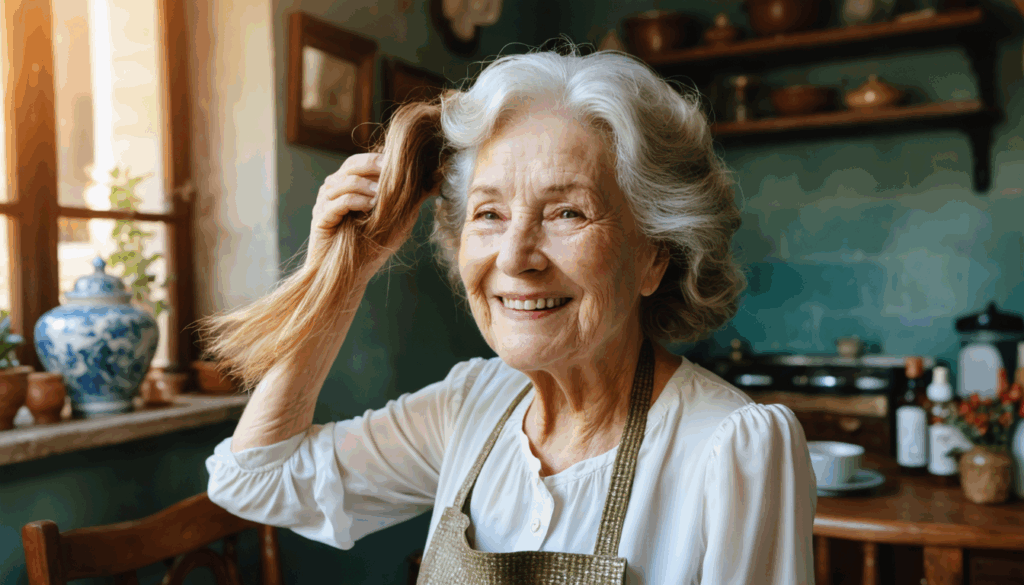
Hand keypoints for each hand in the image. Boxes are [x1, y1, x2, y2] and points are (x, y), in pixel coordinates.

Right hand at [305, 153, 426, 279]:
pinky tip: (370, 207)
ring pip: (345, 182)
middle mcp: (334, 190)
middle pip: (351, 166)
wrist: (352, 275)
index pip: (360, 161)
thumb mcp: (398, 220)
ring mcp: (324, 202)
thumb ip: (411, 200)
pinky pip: (338, 202)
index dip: (378, 159)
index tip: (398, 164)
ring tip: (381, 197)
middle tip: (390, 173)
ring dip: (366, 186)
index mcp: (348, 185)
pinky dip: (356, 201)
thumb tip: (434, 182)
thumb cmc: (373, 246)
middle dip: (373, 167)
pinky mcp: (321, 218)